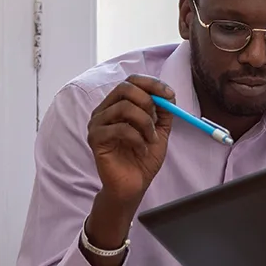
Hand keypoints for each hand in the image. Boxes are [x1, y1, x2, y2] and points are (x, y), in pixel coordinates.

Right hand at [88, 75, 175, 208]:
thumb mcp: (160, 130)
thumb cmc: (144, 156)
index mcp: (118, 104)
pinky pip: (120, 129)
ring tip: (150, 139)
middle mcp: (104, 110)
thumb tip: (168, 93)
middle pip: (125, 88)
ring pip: (124, 108)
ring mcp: (97, 124)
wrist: (134, 184)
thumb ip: (164, 111)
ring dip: (145, 123)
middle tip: (156, 120)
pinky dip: (138, 139)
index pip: (131, 81)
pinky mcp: (95, 139)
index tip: (169, 95)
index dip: (152, 84)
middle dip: (148, 102)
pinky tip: (142, 150)